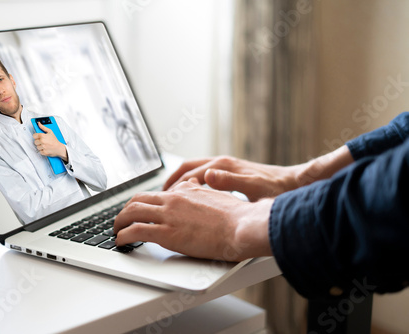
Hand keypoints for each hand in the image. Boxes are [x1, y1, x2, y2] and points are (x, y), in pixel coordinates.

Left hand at [33, 122, 67, 160]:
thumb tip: (38, 123)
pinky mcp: (44, 152)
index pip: (34, 136)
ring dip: (40, 146)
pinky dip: (42, 150)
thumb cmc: (55, 140)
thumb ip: (43, 127)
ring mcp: (43, 147)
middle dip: (39, 142)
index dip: (37, 136)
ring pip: (37, 147)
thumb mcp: (50, 132)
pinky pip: (40, 151)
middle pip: (35, 142)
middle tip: (43, 141)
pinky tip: (46, 148)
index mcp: (42, 136)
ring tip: (45, 145)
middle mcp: (42, 141)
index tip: (39, 137)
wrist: (59, 148)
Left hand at [114, 178, 272, 261]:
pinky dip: (123, 236)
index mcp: (186, 191)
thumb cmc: (237, 216)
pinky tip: (120, 241)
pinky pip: (135, 231)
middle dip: (126, 209)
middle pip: (138, 199)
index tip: (141, 210)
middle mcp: (173, 199)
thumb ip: (203, 192)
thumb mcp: (219, 196)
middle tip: (122, 218)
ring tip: (116, 230)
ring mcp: (168, 215)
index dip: (145, 202)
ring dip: (119, 221)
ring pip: (132, 212)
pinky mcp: (166, 233)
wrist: (242, 226)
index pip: (158, 193)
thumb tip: (197, 186)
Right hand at [163, 156, 302, 200]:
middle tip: (160, 195)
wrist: (295, 184)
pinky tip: (194, 194)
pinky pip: (204, 174)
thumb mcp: (253, 189)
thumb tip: (207, 176)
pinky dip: (193, 182)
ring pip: (195, 170)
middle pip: (188, 167)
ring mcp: (226, 166)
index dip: (174, 187)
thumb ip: (229, 182)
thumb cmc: (276, 190)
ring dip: (181, 180)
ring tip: (171, 195)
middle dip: (172, 180)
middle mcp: (222, 163)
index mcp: (223, 166)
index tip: (163, 199)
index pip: (189, 174)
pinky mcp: (232, 172)